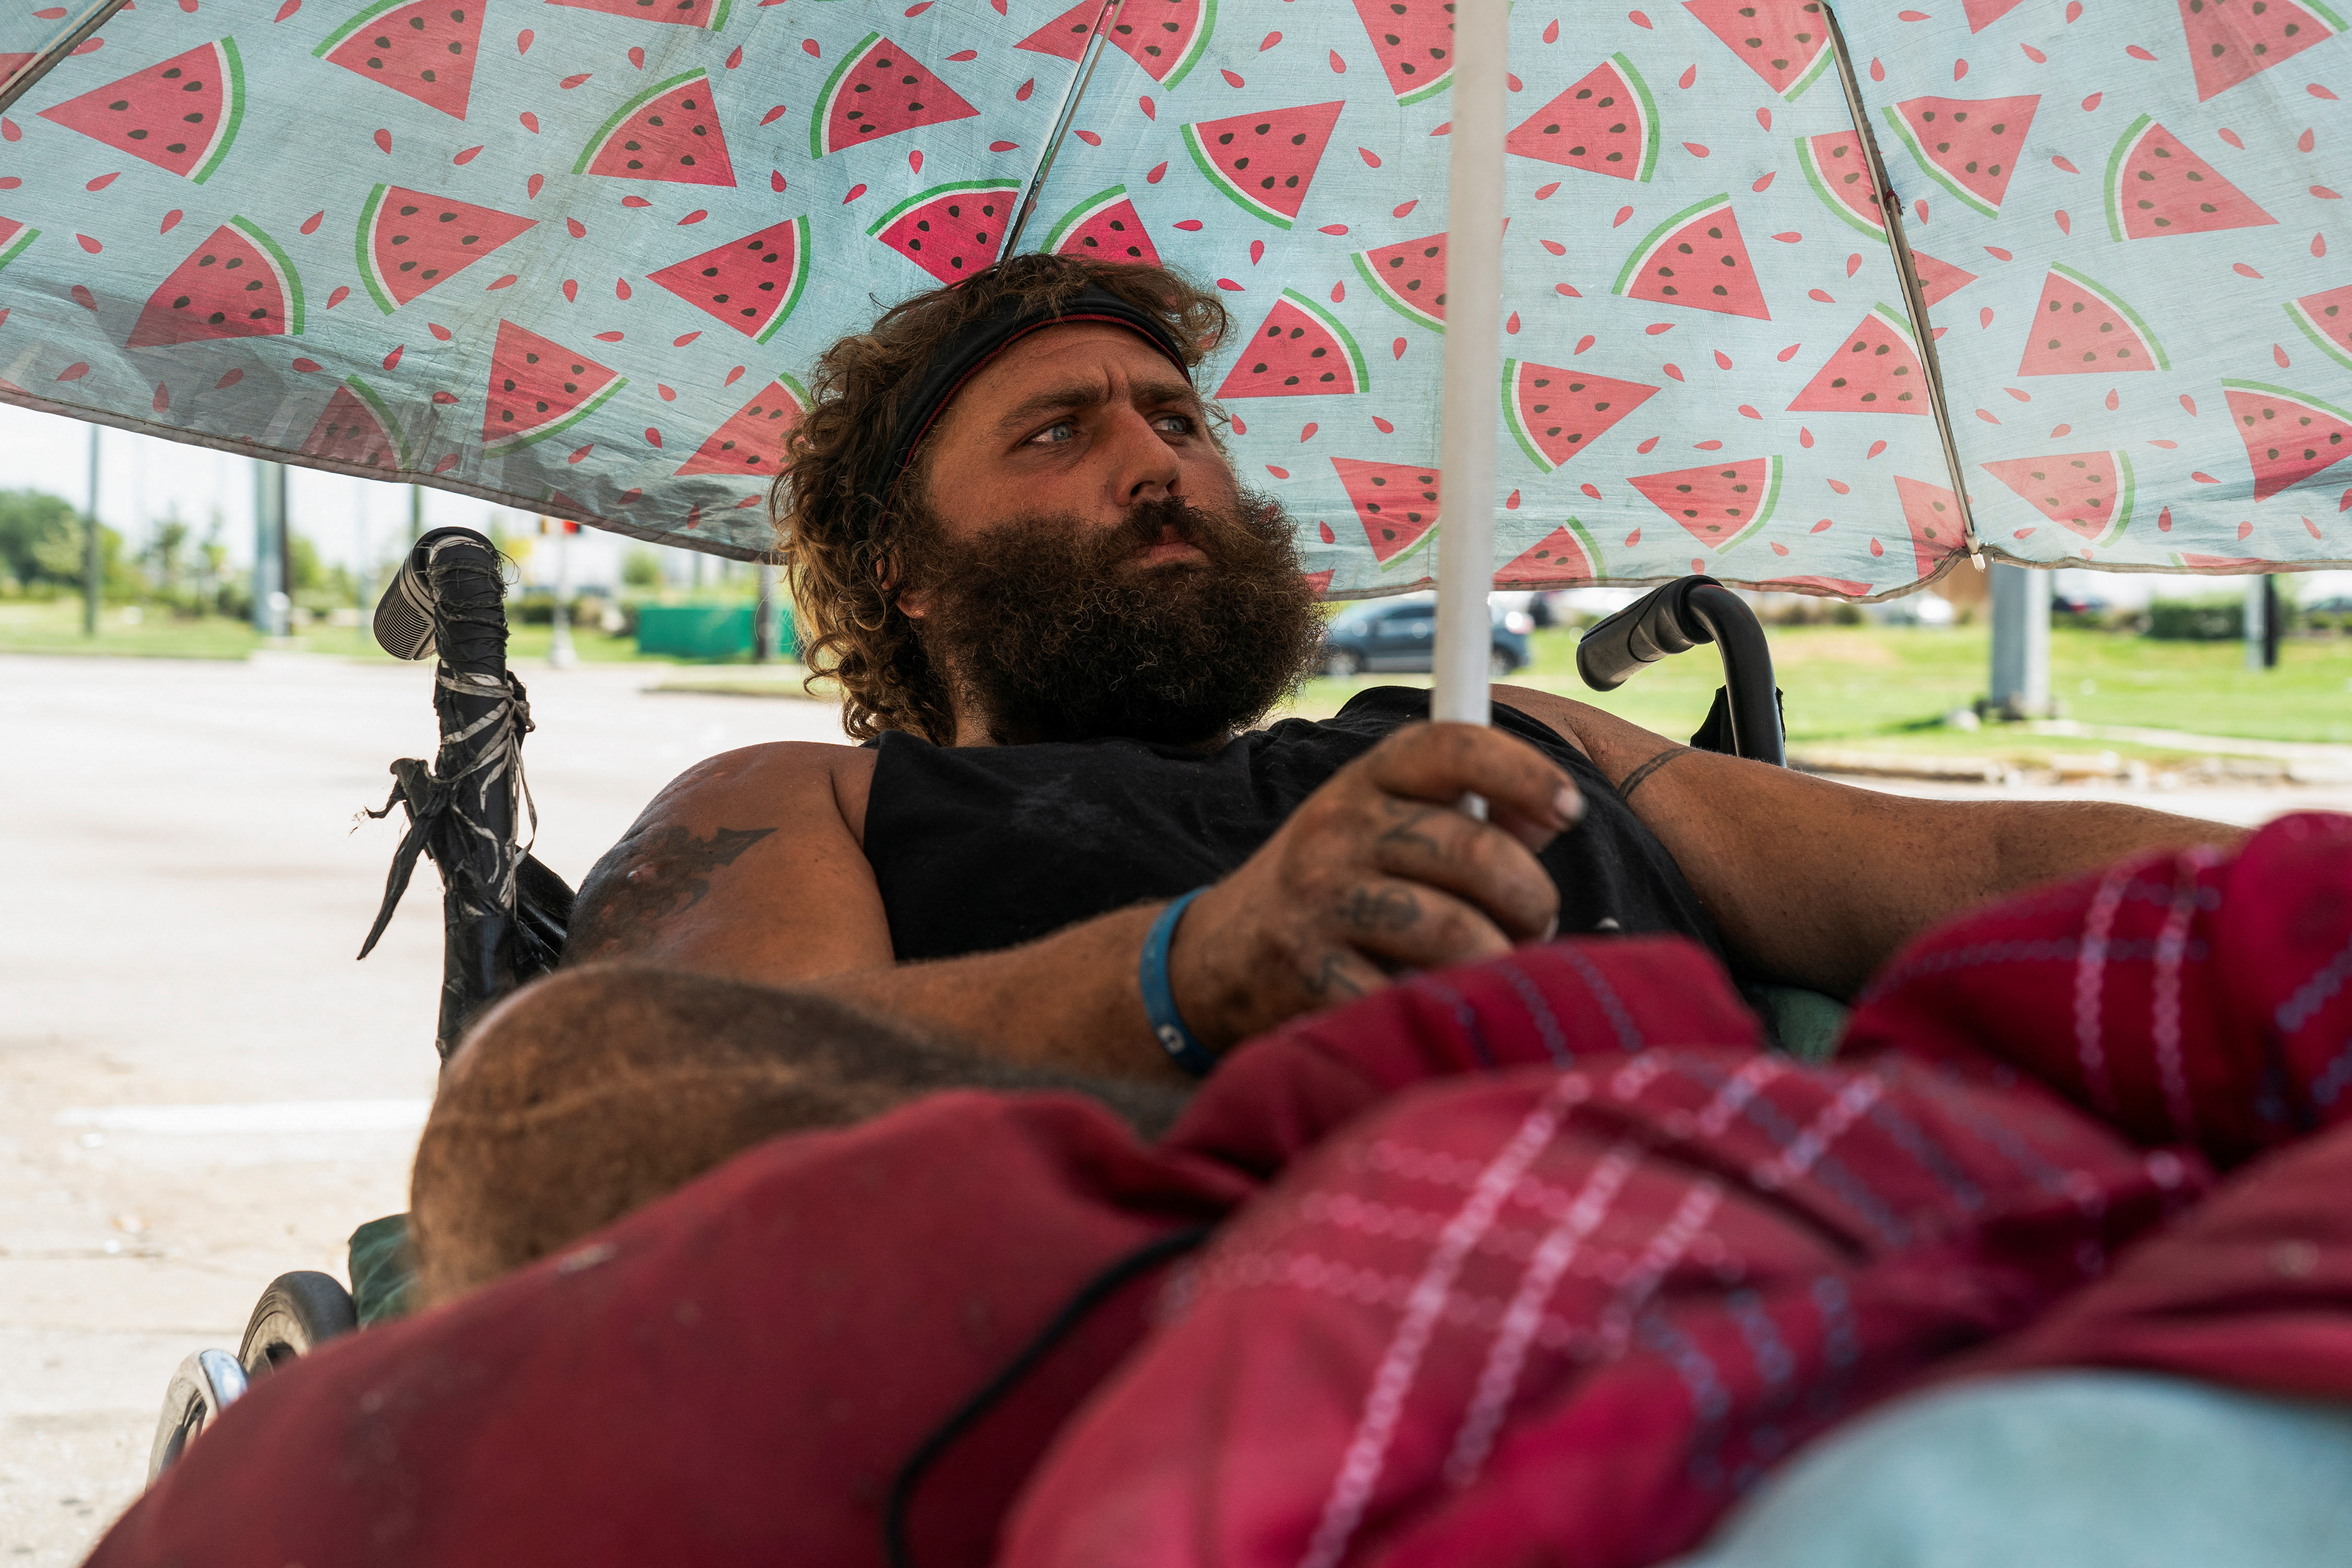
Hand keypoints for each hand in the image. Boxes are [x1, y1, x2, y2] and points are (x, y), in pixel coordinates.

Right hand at [1169, 721, 1580, 1047]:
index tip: (1569, 809)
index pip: (1454, 745)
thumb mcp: (1387, 827)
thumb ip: (1471, 816)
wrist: (1217, 956)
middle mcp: (1337, 827)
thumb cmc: (1335, 886)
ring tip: (1496, 966)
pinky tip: (1439, 1001)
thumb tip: (1553, 812)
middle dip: (1532, 898)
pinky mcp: (1308, 974)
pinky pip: (1413, 997)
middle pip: (1475, 852)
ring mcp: (1318, 901)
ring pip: (1457, 933)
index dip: (1525, 771)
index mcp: (1367, 779)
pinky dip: (1443, 1008)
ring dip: (1500, 960)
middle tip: (1535, 922)